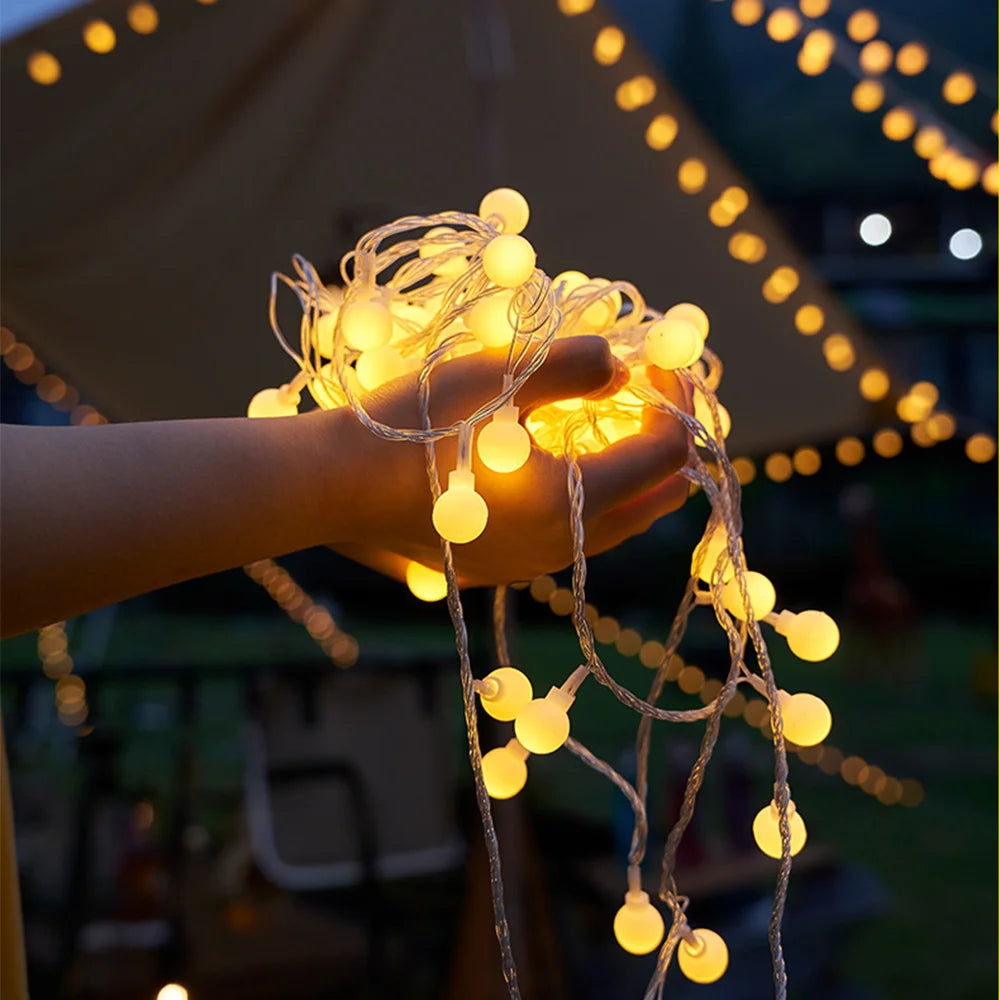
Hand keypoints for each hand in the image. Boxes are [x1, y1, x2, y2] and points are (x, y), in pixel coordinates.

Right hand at [326, 335, 691, 586]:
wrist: (332, 488)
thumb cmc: (410, 427)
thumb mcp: (496, 378)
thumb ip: (573, 366)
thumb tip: (622, 365)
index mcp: (569, 502)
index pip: (665, 454)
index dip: (676, 401)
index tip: (658, 361)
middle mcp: (561, 546)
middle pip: (655, 500)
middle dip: (666, 444)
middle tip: (654, 395)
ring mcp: (531, 563)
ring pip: (616, 523)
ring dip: (630, 474)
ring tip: (614, 423)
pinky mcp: (502, 566)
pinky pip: (573, 536)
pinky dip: (590, 497)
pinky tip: (564, 460)